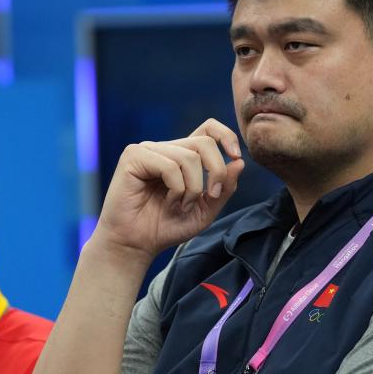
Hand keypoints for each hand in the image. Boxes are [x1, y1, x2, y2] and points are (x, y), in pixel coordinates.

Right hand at [92, 119, 245, 262]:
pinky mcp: (133, 157)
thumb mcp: (205, 210)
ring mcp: (148, 150)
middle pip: (204, 143)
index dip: (226, 136)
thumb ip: (224, 188)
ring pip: (189, 157)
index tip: (236, 156)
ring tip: (181, 206)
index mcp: (182, 156)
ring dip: (193, 188)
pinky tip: (168, 202)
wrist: (135, 245)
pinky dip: (176, 188)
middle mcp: (165, 148)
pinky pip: (169, 165)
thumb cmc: (166, 227)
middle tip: (212, 196)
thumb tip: (239, 162)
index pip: (208, 129)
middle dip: (216, 171)